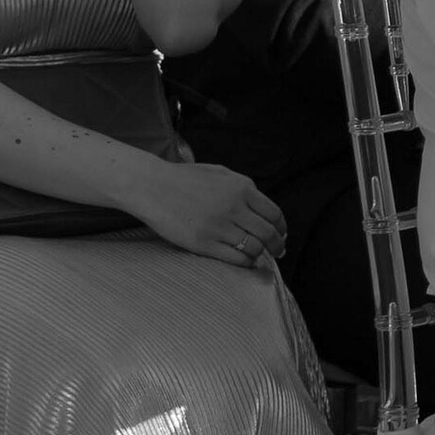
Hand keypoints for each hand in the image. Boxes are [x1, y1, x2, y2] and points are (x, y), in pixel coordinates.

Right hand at [132, 160, 287, 267]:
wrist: (153, 187)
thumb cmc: (185, 179)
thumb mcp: (220, 173)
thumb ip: (243, 187)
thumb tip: (261, 206)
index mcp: (242, 188)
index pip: (274, 214)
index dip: (282, 228)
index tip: (282, 235)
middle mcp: (234, 207)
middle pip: (268, 233)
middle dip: (276, 245)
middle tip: (277, 252)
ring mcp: (219, 226)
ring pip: (254, 247)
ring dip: (260, 255)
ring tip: (258, 257)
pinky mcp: (204, 243)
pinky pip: (236, 258)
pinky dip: (245, 262)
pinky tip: (244, 261)